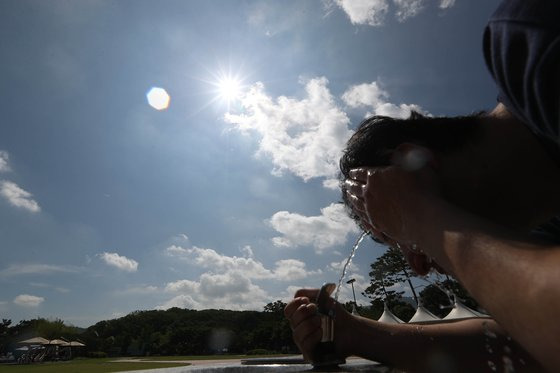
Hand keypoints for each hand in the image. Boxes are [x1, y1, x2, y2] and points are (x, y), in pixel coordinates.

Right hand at [284, 289, 352, 361]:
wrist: (351, 330)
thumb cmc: (337, 315)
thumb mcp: (325, 299)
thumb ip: (311, 293)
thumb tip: (300, 295)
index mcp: (300, 317)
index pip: (288, 310)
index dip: (294, 304)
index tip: (307, 301)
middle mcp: (299, 329)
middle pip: (292, 321)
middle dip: (303, 313)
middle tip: (316, 310)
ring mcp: (304, 342)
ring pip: (296, 334)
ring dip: (308, 325)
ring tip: (320, 321)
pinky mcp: (310, 354)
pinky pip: (304, 345)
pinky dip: (312, 337)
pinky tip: (321, 332)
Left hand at [344, 145, 444, 272]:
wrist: (423, 219)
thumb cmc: (423, 189)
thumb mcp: (415, 164)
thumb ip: (401, 156)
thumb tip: (390, 152)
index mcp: (376, 176)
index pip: (361, 172)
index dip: (355, 171)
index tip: (351, 172)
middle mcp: (369, 192)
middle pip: (355, 187)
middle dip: (350, 184)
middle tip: (346, 183)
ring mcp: (371, 209)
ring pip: (356, 202)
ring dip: (351, 198)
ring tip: (349, 196)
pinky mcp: (376, 224)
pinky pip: (362, 217)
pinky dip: (358, 213)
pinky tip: (358, 214)